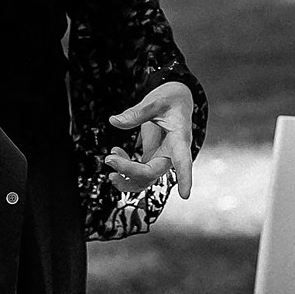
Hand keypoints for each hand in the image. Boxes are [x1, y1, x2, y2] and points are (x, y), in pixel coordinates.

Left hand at [107, 81, 195, 198]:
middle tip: (109, 159)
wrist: (175, 100)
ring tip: (110, 160)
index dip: (184, 178)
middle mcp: (172, 154)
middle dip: (130, 171)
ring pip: (145, 179)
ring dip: (126, 177)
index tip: (185, 194)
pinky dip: (125, 166)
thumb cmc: (172, 100)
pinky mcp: (152, 157)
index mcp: (179, 139)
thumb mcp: (156, 100)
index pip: (183, 161)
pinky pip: (138, 171)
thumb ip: (136, 113)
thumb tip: (115, 121)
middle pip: (152, 173)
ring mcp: (161, 158)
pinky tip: (116, 152)